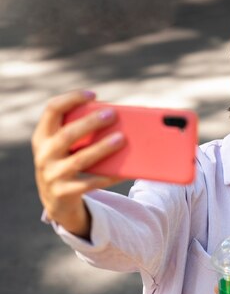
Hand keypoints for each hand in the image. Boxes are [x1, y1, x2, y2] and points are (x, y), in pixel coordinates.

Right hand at [31, 90, 125, 237]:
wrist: (57, 200)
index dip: (71, 99)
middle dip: (90, 123)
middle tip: (112, 114)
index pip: (52, 109)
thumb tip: (118, 120)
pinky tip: (122, 171)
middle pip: (67, 134)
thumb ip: (82, 133)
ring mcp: (52, 174)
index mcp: (43, 136)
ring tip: (121, 139)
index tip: (93, 94)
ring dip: (101, 148)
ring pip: (79, 160)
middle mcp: (44, 154)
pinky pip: (89, 183)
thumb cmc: (68, 162)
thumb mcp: (66, 147)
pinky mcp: (64, 192)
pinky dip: (106, 176)